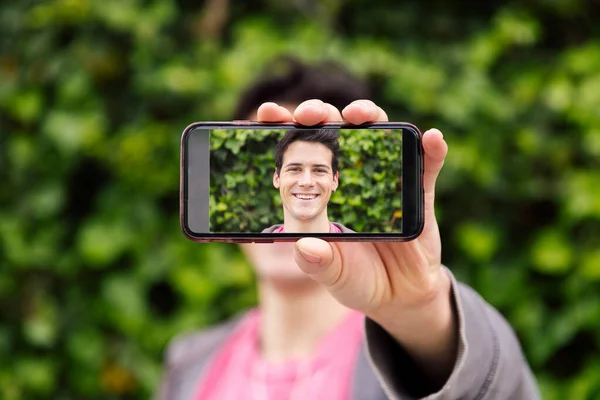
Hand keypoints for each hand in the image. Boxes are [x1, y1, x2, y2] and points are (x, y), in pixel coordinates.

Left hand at [256, 99, 455, 384]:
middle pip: (340, 130)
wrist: (397, 297)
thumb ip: (317, 262)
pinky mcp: (420, 194)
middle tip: (309, 115)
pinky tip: (432, 139)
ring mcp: (390, 180)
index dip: (287, 126)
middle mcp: (356, 176)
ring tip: (359, 115)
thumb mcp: (332, 273)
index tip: (267, 114)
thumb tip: (305, 246)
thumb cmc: (357, 278)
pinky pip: (428, 167)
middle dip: (323, 114)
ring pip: (384, 136)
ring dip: (372, 117)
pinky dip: (432, 151)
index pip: (304, 149)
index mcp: (326, 189)